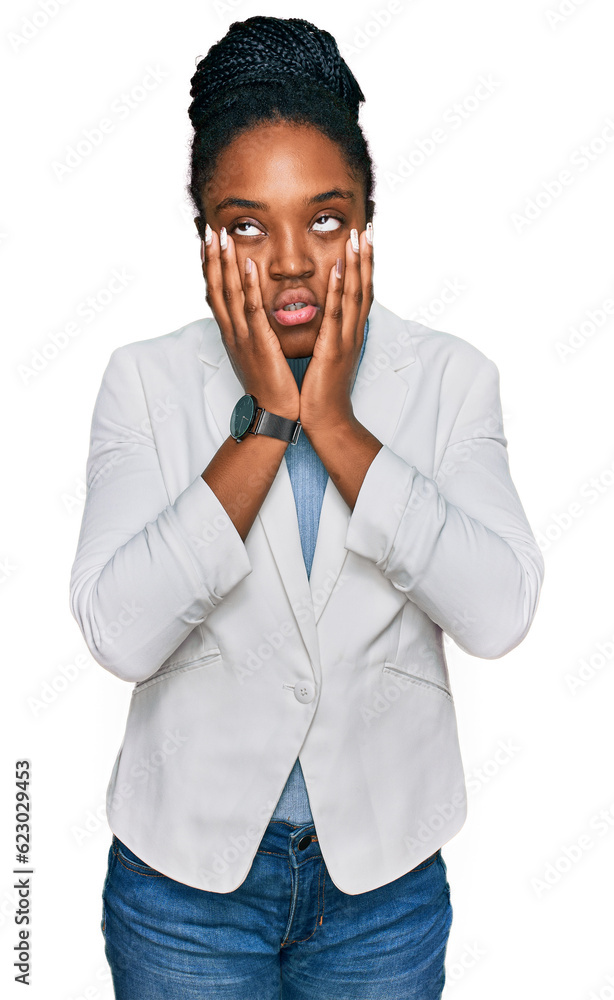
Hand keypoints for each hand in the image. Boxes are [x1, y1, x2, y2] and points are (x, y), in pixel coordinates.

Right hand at [201, 226, 299, 419]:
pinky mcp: (259, 343)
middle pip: (215, 288)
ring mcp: (243, 337)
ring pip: (228, 293)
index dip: (210, 267)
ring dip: (224, 263)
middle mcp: (232, 332)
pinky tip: (248, 264)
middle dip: (211, 257)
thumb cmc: (271, 385)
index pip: (215, 293)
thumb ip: (253, 331)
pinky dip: (248, 286)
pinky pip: (251, 309)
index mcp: (232, 333)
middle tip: (209, 229)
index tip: (207, 243)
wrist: (273, 413)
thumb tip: (254, 315)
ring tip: (222, 236)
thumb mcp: (256, 353)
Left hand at [299, 226, 373, 434]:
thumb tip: (330, 318)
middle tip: (367, 227)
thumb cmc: (323, 390)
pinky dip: (339, 290)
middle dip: (366, 256)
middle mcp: (353, 332)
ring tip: (357, 237)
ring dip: (357, 264)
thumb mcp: (328, 355)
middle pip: (364, 287)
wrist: (326, 419)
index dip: (364, 265)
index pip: (361, 292)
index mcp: (351, 333)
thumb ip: (331, 334)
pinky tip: (338, 269)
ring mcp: (346, 340)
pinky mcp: (333, 349)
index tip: (364, 239)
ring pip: (355, 295)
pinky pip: (336, 314)